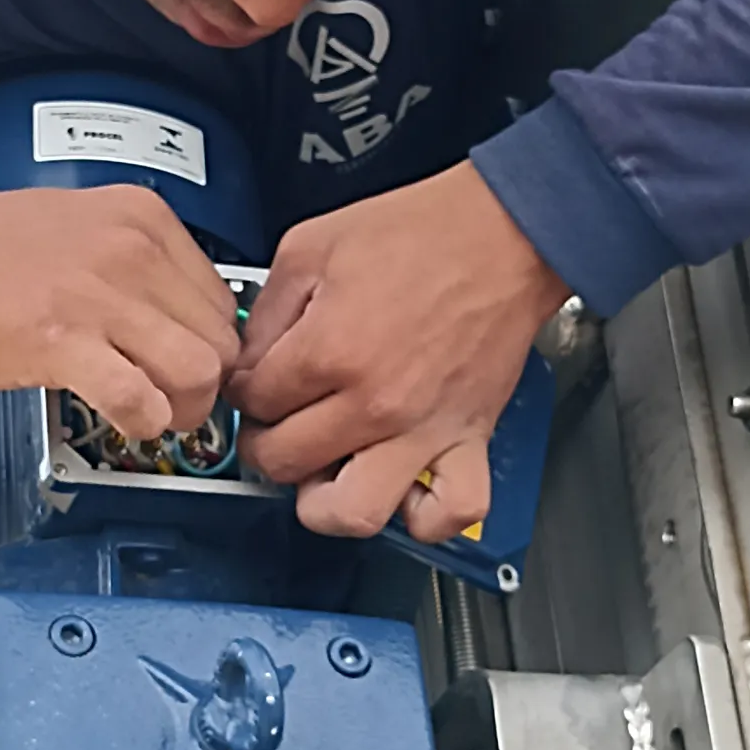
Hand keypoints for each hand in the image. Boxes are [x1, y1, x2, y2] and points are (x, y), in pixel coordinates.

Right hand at [0, 185, 239, 434]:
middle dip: (204, 383)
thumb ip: (142, 266)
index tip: (187, 362)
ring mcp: (100, 295)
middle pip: (220, 338)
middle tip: (173, 398)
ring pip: (198, 372)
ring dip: (182, 408)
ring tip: (154, 413)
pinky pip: (141, 400)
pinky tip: (123, 419)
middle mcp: (131, 249)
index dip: (208, 343)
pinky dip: (142, 422)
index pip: (222, 296)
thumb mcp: (83, 227)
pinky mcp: (65, 342)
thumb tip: (186, 320)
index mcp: (141, 216)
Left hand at [230, 162, 566, 540]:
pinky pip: (449, 511)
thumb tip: (249, 360)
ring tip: (325, 471)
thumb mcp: (311, 247)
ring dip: (326, 501)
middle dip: (268, 442)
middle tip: (280, 421)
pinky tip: (401, 488)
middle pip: (285, 462)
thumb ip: (267, 311)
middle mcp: (375, 402)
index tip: (258, 383)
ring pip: (355, 513)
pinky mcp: (469, 438)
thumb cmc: (421, 233)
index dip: (245, 391)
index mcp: (330, 349)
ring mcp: (424, 429)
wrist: (504, 233)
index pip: (254, 403)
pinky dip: (424, 516)